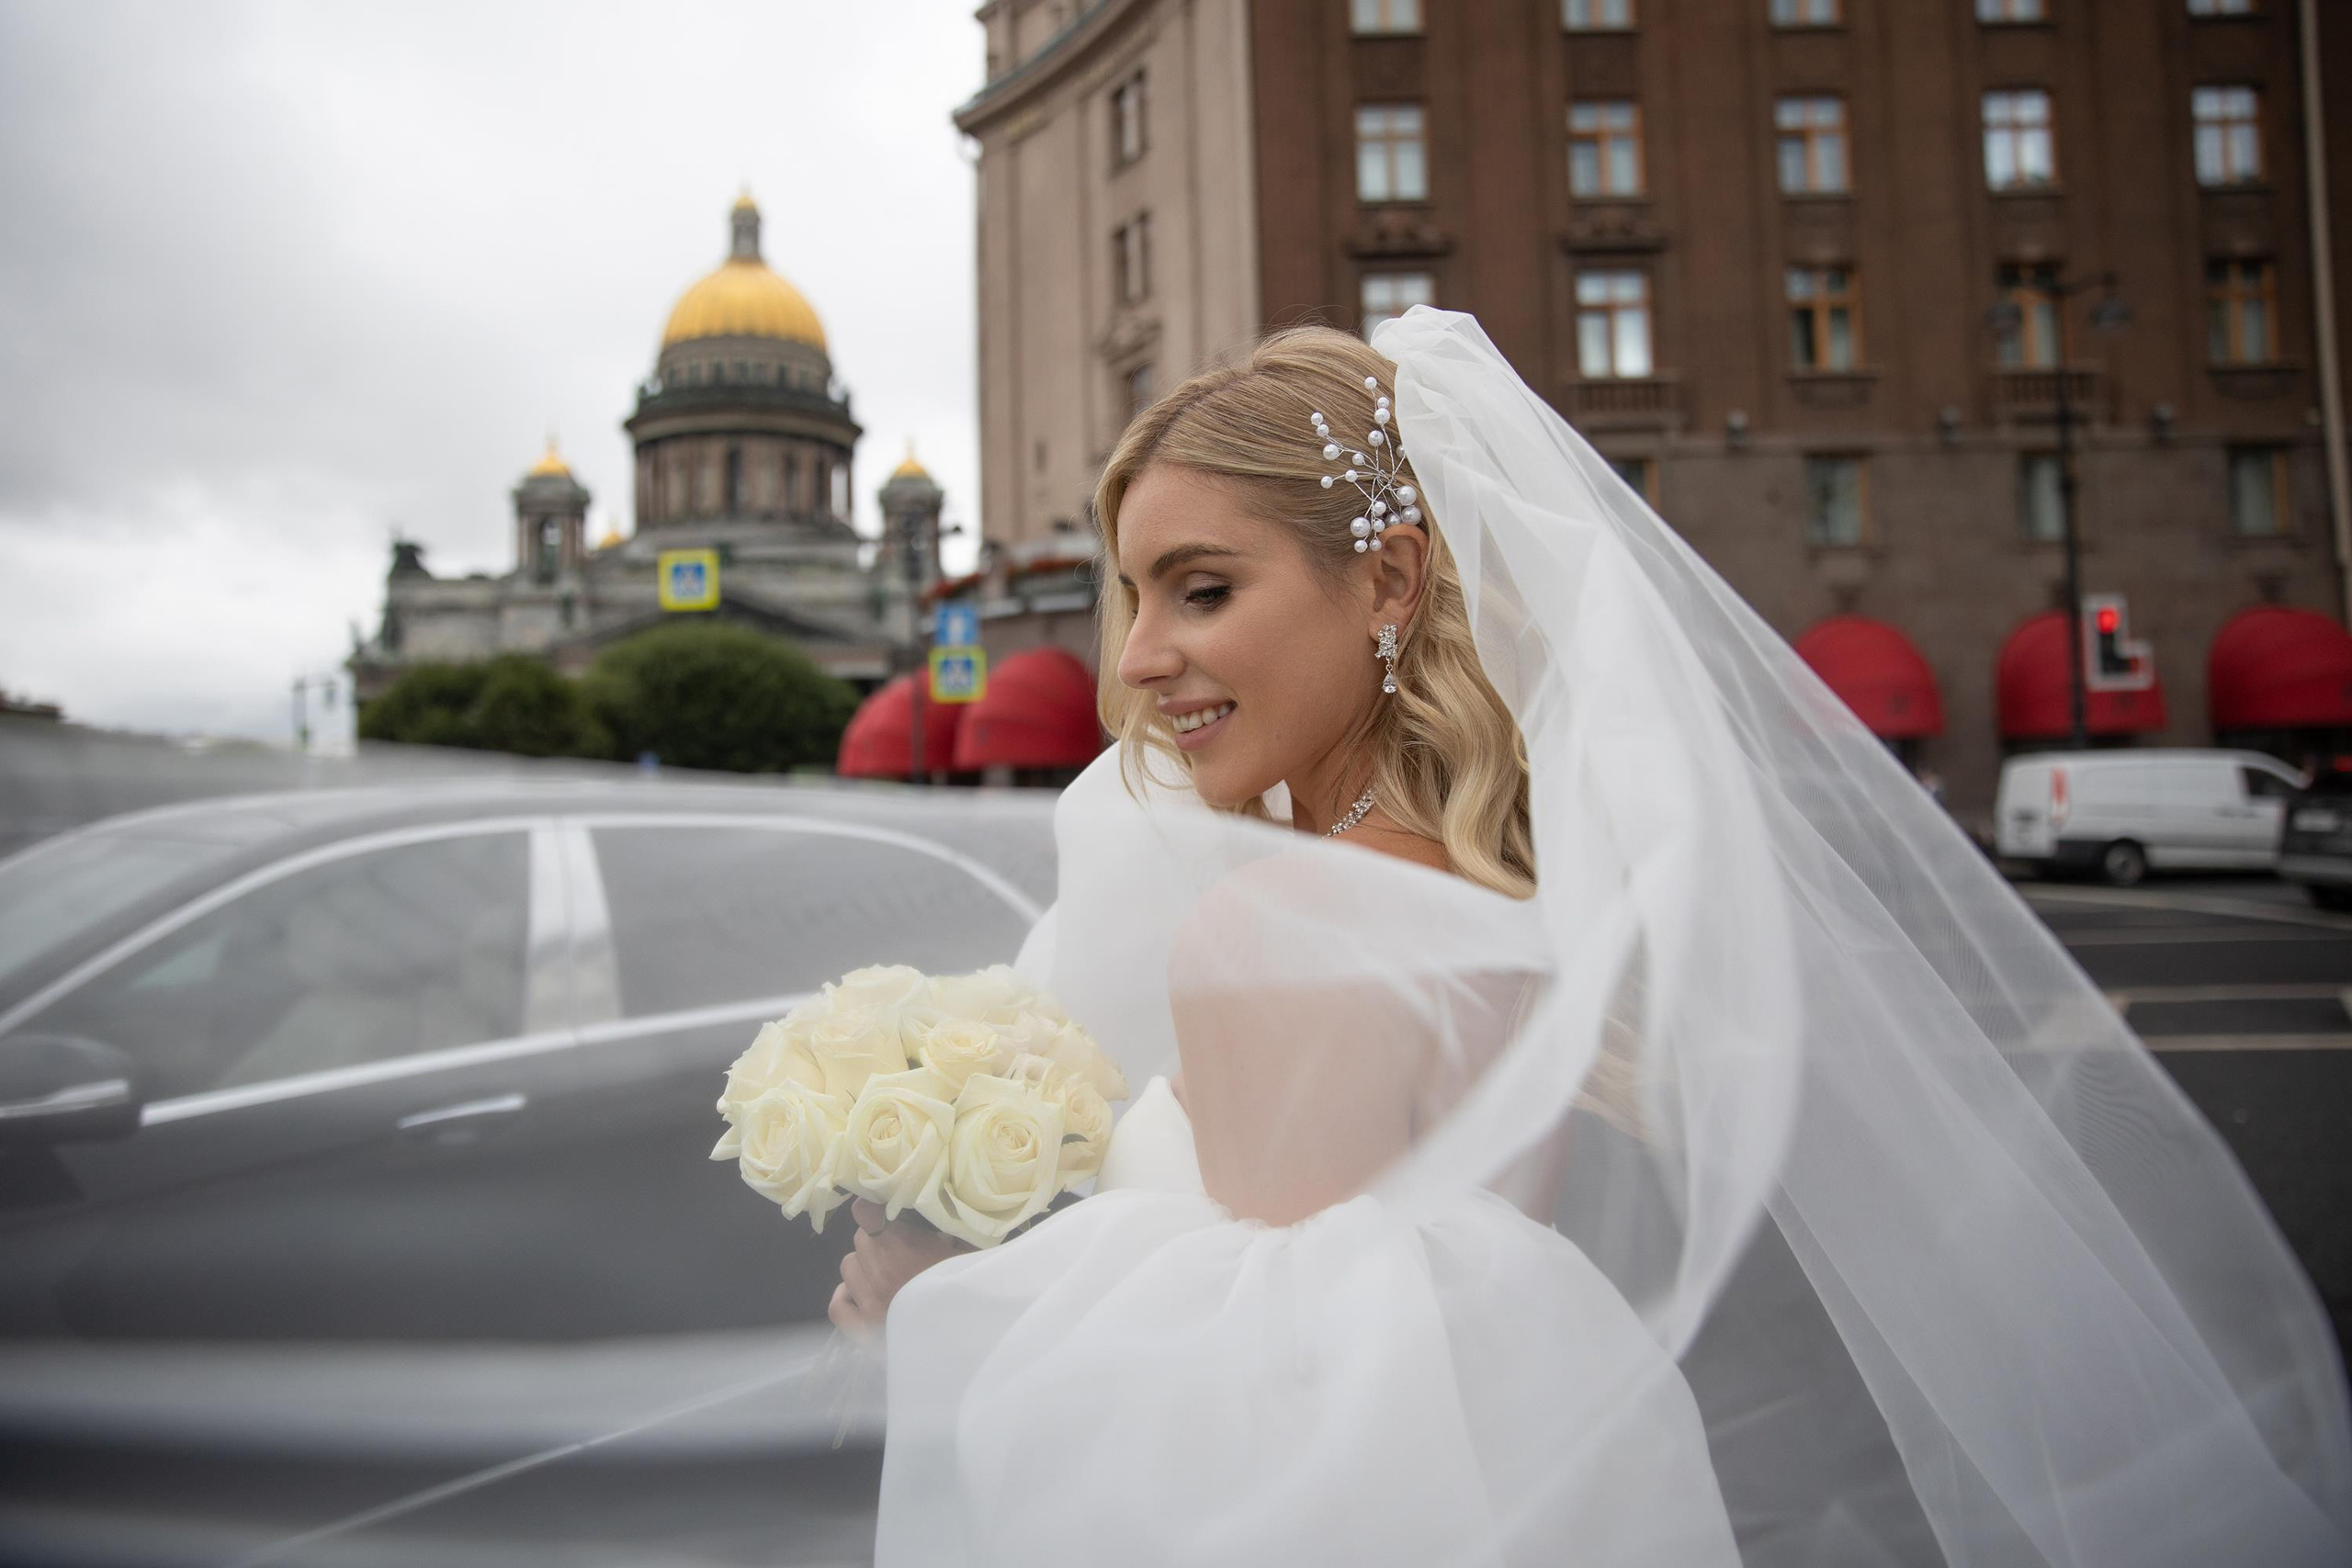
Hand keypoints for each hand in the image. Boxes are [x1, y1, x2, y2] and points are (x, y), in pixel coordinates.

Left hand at [829, 1197, 969, 1340]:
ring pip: (848, 1266)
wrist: (968, 1339)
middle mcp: (880, 1272)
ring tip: (885, 1274)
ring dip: (864, 1265)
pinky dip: (845, 1296)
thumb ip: (946, 1233)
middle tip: (900, 1249)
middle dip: (879, 1239)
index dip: (874, 1208)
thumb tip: (930, 1223)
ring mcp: (868, 1304)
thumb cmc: (971, 1292)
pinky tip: (860, 1294)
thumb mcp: (966, 1253)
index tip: (886, 1213)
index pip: (866, 1212)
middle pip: (861, 1238)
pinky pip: (838, 1306)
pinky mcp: (863, 1333)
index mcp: (904, 1248)